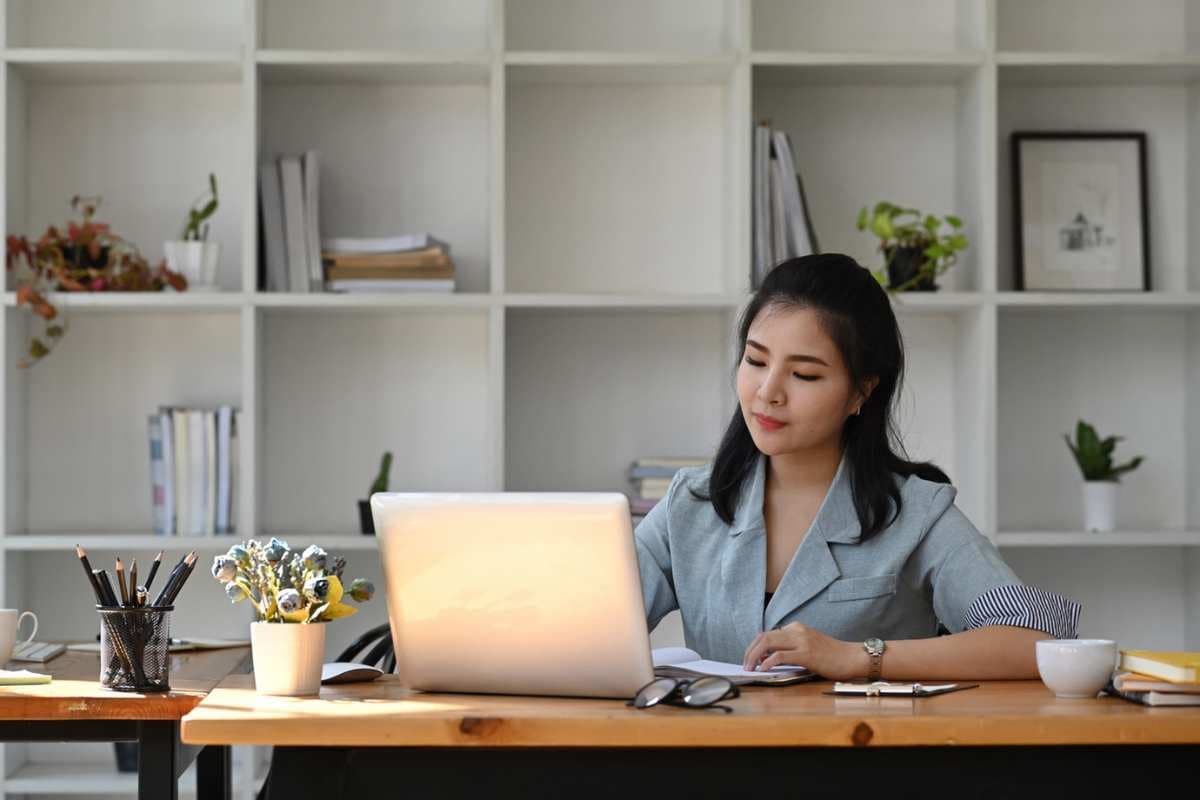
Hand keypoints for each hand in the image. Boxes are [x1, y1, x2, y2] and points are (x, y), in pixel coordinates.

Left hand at [742, 623, 862, 679]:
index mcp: (796, 628)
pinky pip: (780, 656)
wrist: (853, 657)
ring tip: (750, 667)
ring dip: (754, 656)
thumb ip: (790, 648)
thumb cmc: (832, 656)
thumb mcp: (808, 646)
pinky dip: (767, 662)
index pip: (767, 634)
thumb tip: (767, 658)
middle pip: (764, 637)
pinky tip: (763, 669)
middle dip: (749, 651)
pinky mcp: (806, 654)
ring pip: (768, 643)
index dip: (754, 647)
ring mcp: (801, 641)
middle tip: (745, 665)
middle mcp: (796, 630)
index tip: (749, 659)